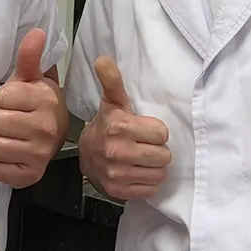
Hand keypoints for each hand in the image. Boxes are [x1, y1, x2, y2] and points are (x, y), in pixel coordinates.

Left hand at [0, 30, 65, 188]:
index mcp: (46, 100)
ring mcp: (39, 154)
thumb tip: (36, 32)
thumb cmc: (36, 104)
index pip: (2, 97)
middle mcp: (46, 128)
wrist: (54, 135)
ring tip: (9, 137)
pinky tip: (9, 154)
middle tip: (11, 120)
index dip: (3, 99)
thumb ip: (29, 56)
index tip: (15, 102)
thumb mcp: (31, 78)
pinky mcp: (30, 175)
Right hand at [76, 57, 169, 200]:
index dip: (156, 131)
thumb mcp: (112, 102)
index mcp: (118, 127)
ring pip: (159, 174)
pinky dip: (147, 182)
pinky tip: (137, 172)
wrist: (87, 155)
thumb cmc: (106, 126)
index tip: (145, 130)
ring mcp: (117, 174)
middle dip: (158, 150)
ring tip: (143, 159)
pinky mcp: (118, 191)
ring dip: (154, 167)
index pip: (162, 133)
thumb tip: (103, 59)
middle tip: (146, 145)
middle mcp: (116, 152)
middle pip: (163, 156)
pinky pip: (150, 190)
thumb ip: (112, 81)